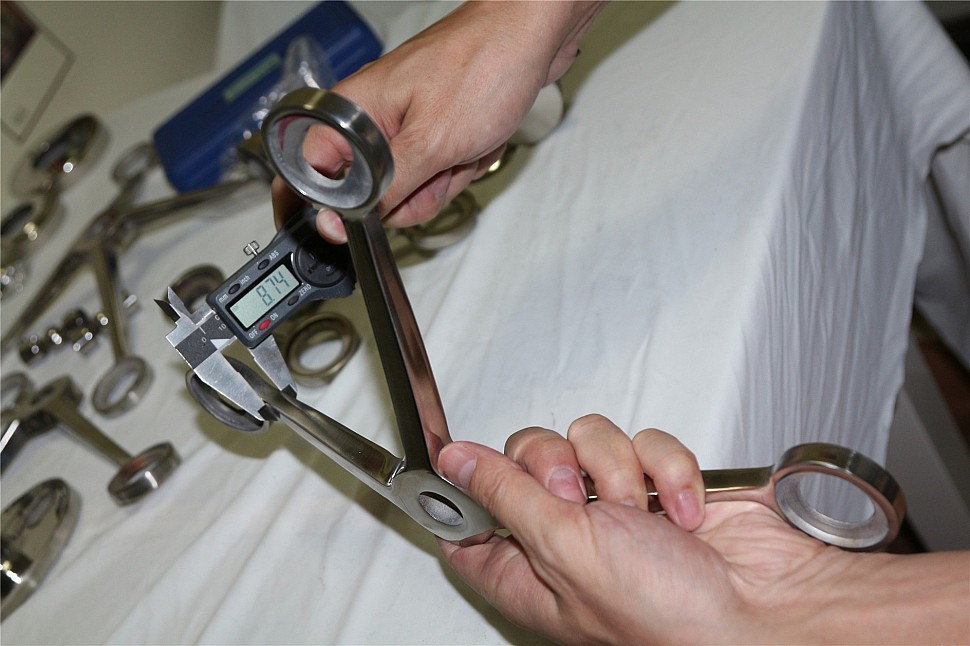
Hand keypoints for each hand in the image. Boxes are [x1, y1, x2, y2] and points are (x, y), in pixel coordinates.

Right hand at [272, 1, 604, 241]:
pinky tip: (475, 147)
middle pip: (369, 192)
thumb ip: (382, 188)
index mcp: (354, 112)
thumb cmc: (484, 65)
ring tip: (462, 150)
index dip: (335, 203)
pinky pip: (436, 172)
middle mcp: (373, 118)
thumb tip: (334, 222)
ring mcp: (405, 125)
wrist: (535, 37)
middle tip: (438, 168)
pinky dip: (460, 167)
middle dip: (412, 193)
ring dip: (443, 180)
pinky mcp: (433, 129)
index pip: (313, 174)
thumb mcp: (432, 143)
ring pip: (408, 188)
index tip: (368, 213)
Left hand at [436, 415, 883, 643]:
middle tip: (578, 496)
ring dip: (619, 470)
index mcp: (526, 571)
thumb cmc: (668, 614)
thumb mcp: (563, 549)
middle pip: (524, 459)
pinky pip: (645, 441)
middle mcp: (566, 538)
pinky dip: (669, 471)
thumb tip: (454, 462)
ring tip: (642, 512)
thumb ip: (504, 494)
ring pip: (587, 439)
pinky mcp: (660, 482)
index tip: (463, 459)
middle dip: (553, 463)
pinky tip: (682, 511)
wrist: (767, 605)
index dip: (463, 486)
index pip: (467, 520)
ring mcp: (616, 508)